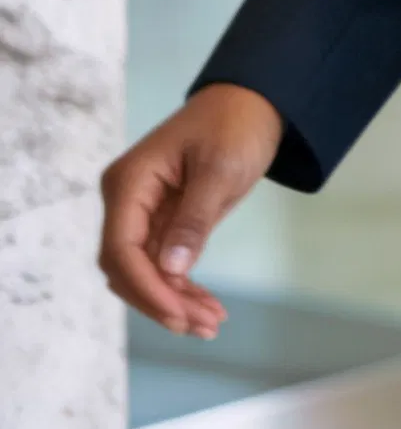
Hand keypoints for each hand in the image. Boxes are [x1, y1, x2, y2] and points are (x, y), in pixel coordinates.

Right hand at [99, 84, 284, 338]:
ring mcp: (141, 213)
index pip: (120, 248)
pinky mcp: (160, 222)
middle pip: (126, 268)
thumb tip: (170, 270)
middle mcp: (126, 200)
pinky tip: (206, 307)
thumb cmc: (235, 126)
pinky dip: (181, 288)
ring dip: (172, 301)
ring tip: (212, 323)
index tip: (178, 315)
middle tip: (205, 325)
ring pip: (143, 273)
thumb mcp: (220, 170)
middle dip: (160, 301)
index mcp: (129, 182)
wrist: (252, 102)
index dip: (145, 288)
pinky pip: (161, 265)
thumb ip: (194, 219)